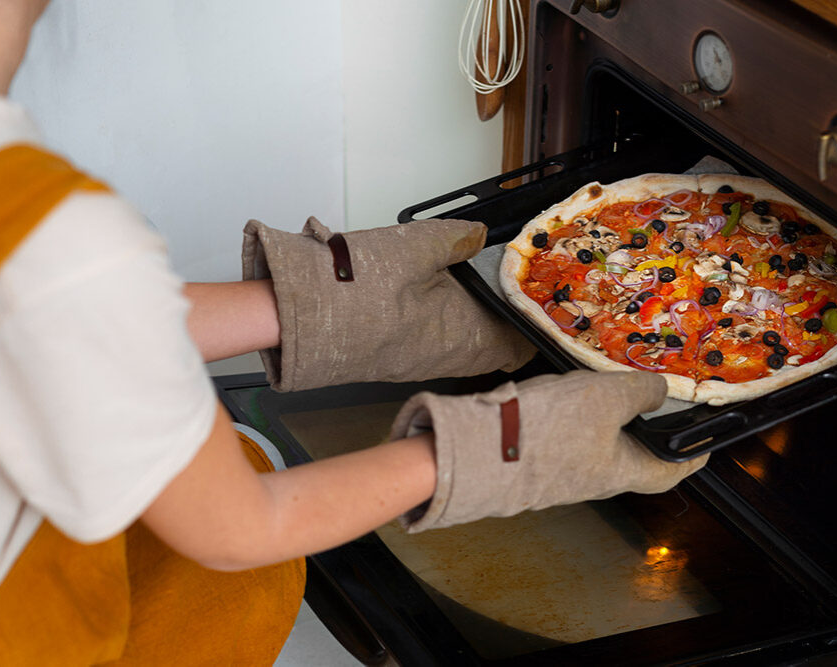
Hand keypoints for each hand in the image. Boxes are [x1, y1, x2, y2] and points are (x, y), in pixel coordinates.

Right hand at [242, 217, 533, 390]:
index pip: (512, 344)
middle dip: (503, 330)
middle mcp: (440, 358)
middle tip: (514, 308)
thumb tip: (479, 236)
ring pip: (459, 350)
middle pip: (488, 350)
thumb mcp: (415, 245)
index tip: (541, 316)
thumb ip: (455, 239)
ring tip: (479, 304)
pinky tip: (433, 308)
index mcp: (458, 335)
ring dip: (472, 330)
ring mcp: (413, 363)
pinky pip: (431, 350)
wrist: (295, 314)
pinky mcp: (388, 360)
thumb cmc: (354, 285)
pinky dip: (443, 331)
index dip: (530, 329)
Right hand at [389, 369, 707, 531]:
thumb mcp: (605, 398)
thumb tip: (662, 392)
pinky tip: (563, 391)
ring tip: (606, 385)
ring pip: (596, 442)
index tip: (705, 442)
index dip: (692, 455)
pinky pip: (565, 436)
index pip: (671, 471)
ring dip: (606, 417)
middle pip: (632, 455)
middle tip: (654, 399)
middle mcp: (593, 478)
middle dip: (644, 429)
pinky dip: (574, 414)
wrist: (473, 451)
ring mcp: (560, 471)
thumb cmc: (546, 432)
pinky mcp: (532, 459)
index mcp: (621, 472)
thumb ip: (640, 392)